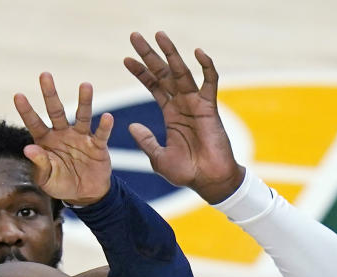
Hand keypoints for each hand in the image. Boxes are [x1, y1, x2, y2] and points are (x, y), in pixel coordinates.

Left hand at [13, 74, 113, 205]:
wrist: (85, 193)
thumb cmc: (61, 184)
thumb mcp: (47, 178)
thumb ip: (39, 164)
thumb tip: (28, 149)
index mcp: (46, 141)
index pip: (34, 123)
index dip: (26, 110)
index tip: (18, 95)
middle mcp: (62, 134)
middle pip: (56, 111)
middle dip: (50, 94)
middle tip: (45, 75)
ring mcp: (81, 137)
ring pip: (82, 116)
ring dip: (84, 101)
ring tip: (85, 85)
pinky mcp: (97, 145)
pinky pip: (100, 134)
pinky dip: (105, 126)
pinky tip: (107, 117)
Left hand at [124, 31, 244, 203]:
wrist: (208, 181)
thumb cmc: (186, 172)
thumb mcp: (158, 157)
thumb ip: (146, 141)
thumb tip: (132, 126)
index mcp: (170, 113)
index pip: (153, 85)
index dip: (141, 72)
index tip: (126, 59)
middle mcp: (182, 103)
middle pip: (164, 73)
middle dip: (149, 55)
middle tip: (135, 36)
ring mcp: (196, 103)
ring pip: (182, 72)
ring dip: (171, 53)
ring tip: (159, 35)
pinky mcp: (210, 107)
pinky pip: (210, 82)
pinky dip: (206, 67)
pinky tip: (197, 52)